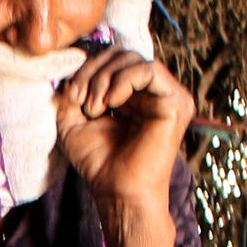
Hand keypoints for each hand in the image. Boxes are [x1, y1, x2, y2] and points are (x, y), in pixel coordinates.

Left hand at [55, 48, 194, 224]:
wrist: (117, 192)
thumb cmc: (99, 163)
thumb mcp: (73, 121)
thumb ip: (71, 92)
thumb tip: (70, 71)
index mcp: (132, 94)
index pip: (112, 60)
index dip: (87, 69)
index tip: (71, 97)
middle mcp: (152, 92)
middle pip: (122, 54)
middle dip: (94, 71)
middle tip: (81, 101)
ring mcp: (167, 96)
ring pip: (134, 58)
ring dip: (104, 78)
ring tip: (94, 108)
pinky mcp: (176, 102)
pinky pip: (149, 70)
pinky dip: (123, 81)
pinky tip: (110, 104)